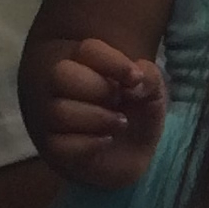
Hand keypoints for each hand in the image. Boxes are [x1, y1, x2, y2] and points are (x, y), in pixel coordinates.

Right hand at [34, 36, 166, 187]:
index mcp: (86, 65)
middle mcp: (63, 88)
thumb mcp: (154, 93)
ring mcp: (54, 118)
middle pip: (61, 74)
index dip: (112, 62)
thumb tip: (135, 81)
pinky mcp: (56, 148)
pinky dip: (89, 144)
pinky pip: (60, 144)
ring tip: (120, 124)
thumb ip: (149, 77)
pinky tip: (106, 141)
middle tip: (119, 101)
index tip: (135, 78)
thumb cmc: (138, 115)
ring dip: (98, 118)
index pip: (87, 50)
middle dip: (97, 88)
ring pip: (60, 111)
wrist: (135, 157)